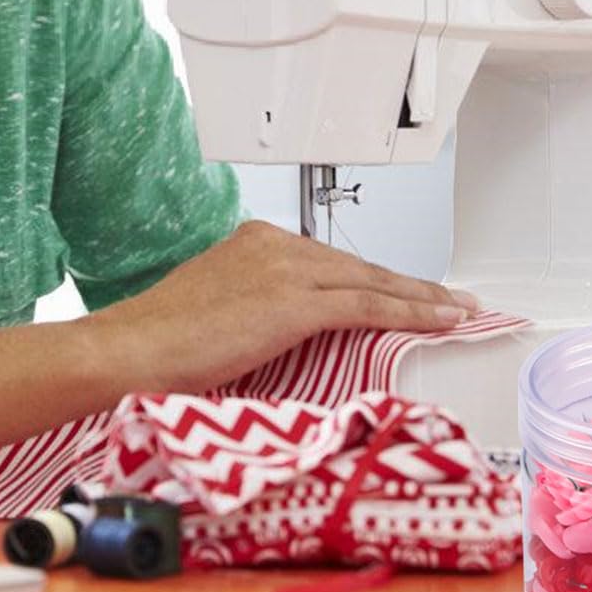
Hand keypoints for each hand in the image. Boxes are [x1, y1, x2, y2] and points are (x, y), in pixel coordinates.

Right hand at [86, 219, 480, 392]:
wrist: (131, 350)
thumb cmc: (159, 345)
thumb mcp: (216, 312)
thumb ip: (255, 310)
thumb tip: (283, 335)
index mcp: (254, 241)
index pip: (331, 262)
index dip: (375, 279)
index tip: (407, 292)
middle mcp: (274, 243)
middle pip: (359, 266)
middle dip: (410, 285)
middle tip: (453, 298)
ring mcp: (286, 268)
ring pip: (372, 281)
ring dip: (422, 298)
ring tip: (460, 310)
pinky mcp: (294, 300)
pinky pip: (367, 305)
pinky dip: (411, 313)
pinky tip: (440, 321)